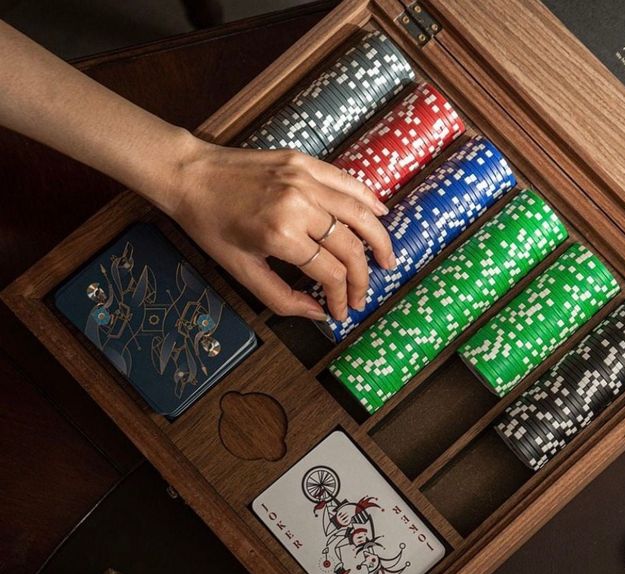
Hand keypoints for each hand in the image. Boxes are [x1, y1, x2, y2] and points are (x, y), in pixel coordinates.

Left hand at [160, 135, 394, 320]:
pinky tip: (380, 215)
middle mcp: (299, 205)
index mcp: (281, 235)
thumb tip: (318, 314)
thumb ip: (283, 298)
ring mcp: (305, 179)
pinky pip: (347, 182)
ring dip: (379, 240)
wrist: (189, 176)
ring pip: (358, 214)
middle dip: (361, 278)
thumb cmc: (211, 227)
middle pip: (350, 247)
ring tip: (387, 260)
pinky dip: (368, 199)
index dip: (342, 297)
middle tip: (363, 296)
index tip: (343, 312)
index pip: (330, 273)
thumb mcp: (241, 272)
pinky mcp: (304, 162)